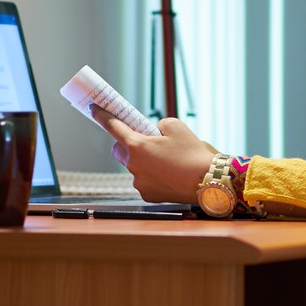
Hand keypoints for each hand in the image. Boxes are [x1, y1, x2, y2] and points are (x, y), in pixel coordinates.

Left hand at [98, 113, 218, 203]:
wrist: (210, 181)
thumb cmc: (193, 153)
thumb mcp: (175, 126)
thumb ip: (158, 126)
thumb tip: (154, 134)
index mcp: (137, 146)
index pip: (113, 127)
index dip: (102, 116)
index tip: (94, 109)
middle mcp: (134, 166)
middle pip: (120, 150)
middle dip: (127, 143)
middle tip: (144, 139)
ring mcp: (140, 183)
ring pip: (134, 167)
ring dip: (142, 161)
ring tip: (166, 160)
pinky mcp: (148, 195)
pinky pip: (144, 180)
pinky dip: (152, 175)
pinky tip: (169, 173)